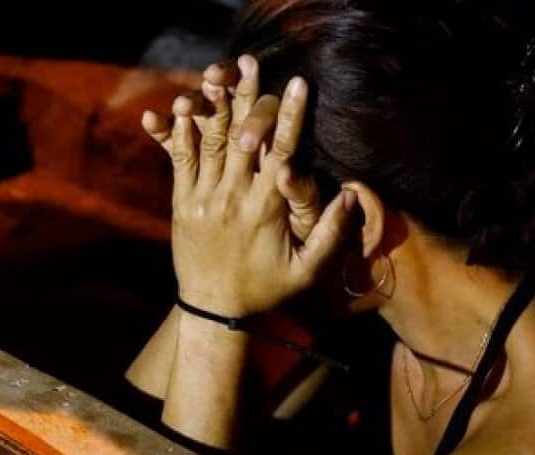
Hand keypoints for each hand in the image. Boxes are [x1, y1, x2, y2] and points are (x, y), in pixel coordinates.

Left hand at [141, 55, 354, 316]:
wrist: (212, 308)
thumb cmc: (265, 289)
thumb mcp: (306, 270)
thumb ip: (330, 233)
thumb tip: (352, 194)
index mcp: (266, 209)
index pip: (281, 152)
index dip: (290, 116)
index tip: (297, 85)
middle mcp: (234, 198)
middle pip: (244, 137)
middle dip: (250, 98)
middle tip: (254, 65)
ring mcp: (204, 199)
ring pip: (211, 143)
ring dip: (216, 106)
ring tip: (220, 74)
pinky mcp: (182, 203)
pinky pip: (181, 161)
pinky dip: (183, 133)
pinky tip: (186, 106)